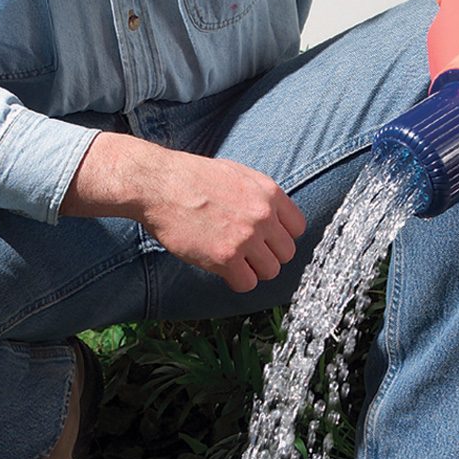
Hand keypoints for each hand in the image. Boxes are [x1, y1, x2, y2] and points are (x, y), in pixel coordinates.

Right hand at [61, 131, 305, 292]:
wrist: (160, 185)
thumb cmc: (193, 178)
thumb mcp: (237, 175)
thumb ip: (261, 197)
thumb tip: (276, 218)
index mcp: (269, 193)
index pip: (298, 228)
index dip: (281, 236)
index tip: (265, 239)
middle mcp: (262, 216)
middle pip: (287, 253)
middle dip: (268, 255)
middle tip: (247, 253)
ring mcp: (245, 238)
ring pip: (270, 271)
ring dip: (253, 270)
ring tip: (234, 261)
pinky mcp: (225, 258)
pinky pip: (247, 283)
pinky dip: (236, 280)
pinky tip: (222, 269)